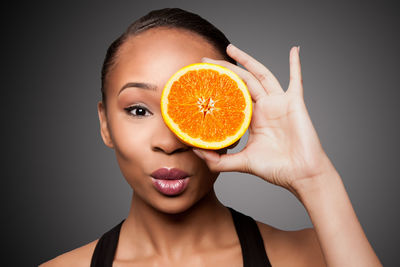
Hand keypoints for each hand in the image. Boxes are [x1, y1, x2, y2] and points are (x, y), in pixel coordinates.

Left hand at [192, 44, 334, 191]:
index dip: (218, 89)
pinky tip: (294, 50)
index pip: (232, 97)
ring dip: (247, 60)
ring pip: (260, 75)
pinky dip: (295, 64)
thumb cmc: (276, 169)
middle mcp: (264, 107)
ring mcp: (279, 103)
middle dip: (225, 70)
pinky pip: (296, 79)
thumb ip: (219, 161)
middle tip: (207, 61)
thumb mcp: (242, 163)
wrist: (301, 174)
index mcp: (252, 118)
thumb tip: (196, 152)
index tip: (202, 81)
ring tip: (231, 48)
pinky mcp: (294, 103)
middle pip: (242, 82)